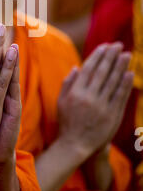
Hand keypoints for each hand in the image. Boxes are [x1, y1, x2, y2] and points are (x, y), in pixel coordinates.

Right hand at [58, 43, 133, 158]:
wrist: (76, 145)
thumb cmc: (67, 122)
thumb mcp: (61, 101)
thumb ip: (68, 83)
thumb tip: (77, 67)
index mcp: (75, 92)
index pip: (89, 69)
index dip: (98, 56)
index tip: (105, 46)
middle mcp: (89, 98)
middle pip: (102, 72)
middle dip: (111, 57)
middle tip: (119, 45)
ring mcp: (101, 107)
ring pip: (113, 82)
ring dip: (121, 66)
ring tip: (127, 54)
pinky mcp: (112, 116)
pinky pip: (120, 97)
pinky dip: (125, 84)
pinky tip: (129, 73)